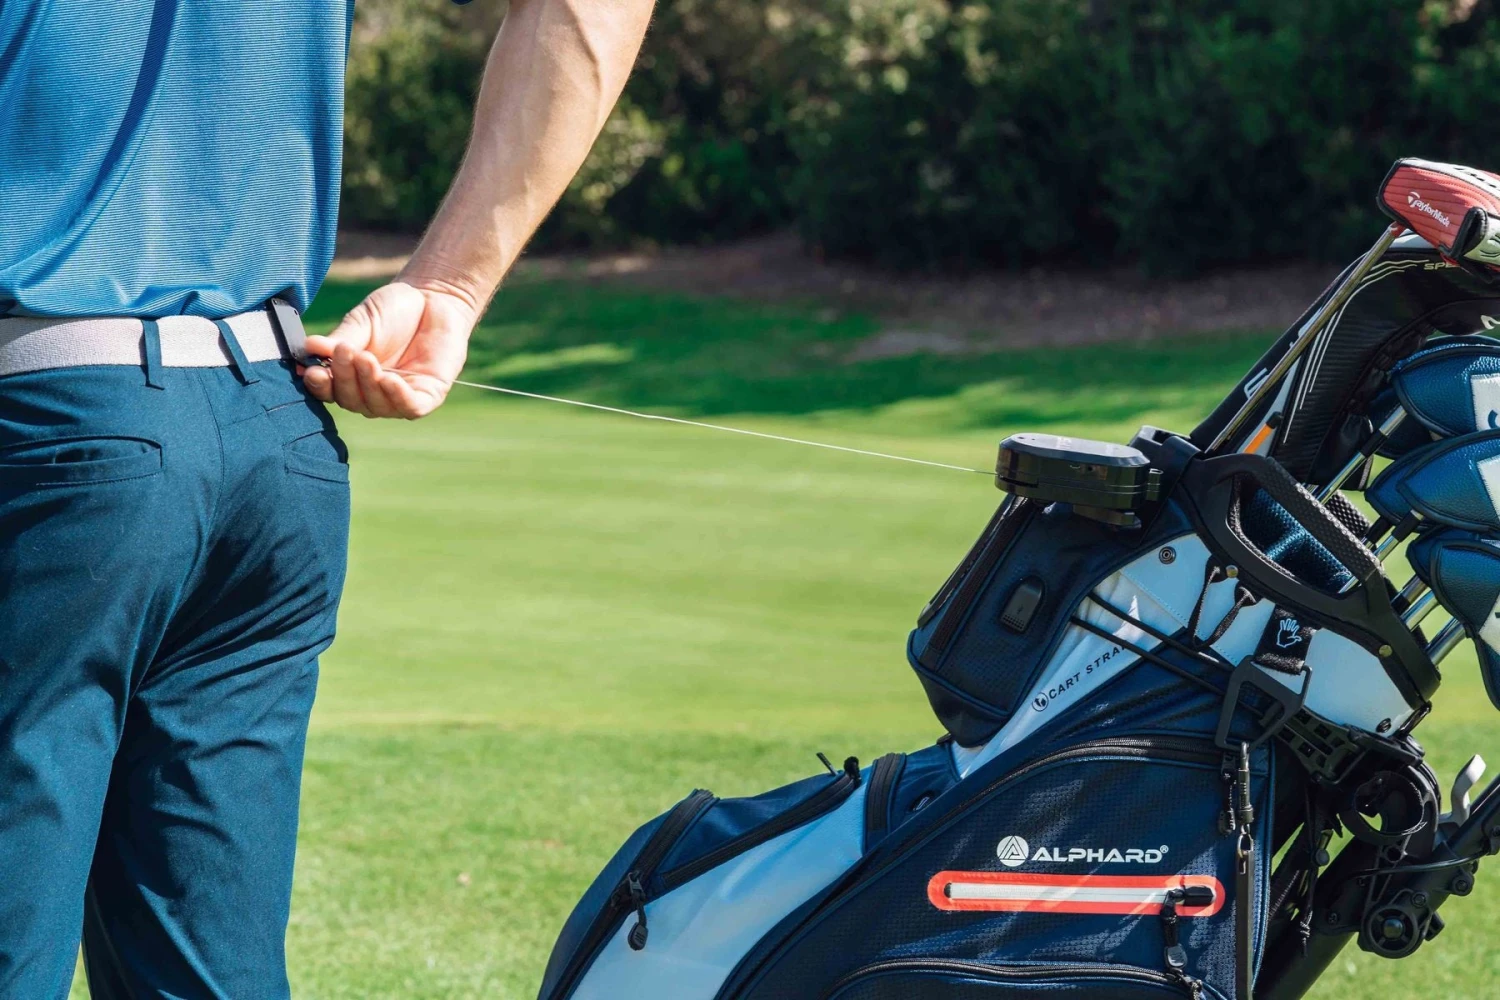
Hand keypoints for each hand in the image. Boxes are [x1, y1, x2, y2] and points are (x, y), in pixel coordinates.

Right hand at [302, 280, 477, 417]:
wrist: (435, 297)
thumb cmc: (395, 310)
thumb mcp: (363, 321)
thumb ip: (340, 338)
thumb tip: (308, 348)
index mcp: (352, 376)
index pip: (331, 390)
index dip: (320, 384)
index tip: (312, 371)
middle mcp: (373, 392)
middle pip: (351, 400)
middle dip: (344, 378)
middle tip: (344, 352)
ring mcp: (400, 396)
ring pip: (377, 406)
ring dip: (368, 384)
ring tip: (366, 358)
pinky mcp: (428, 396)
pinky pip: (409, 407)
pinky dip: (397, 397)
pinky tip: (389, 381)